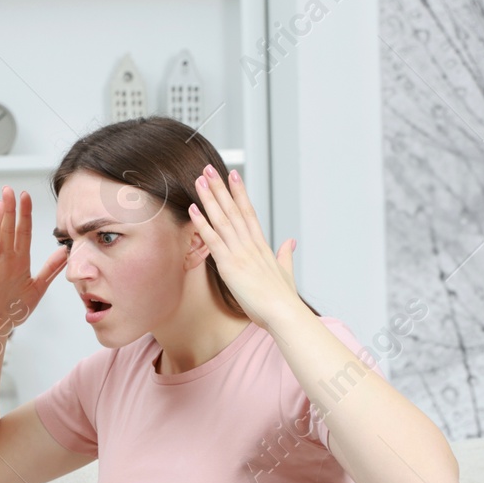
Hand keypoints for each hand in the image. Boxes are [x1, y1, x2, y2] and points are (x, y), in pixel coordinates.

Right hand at [0, 186, 67, 341]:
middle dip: (10, 211)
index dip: (25, 214)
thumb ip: (50, 269)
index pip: (22, 232)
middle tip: (9, 190)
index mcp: (18, 260)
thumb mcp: (37, 287)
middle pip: (7, 231)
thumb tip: (65, 251)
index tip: (26, 196)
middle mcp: (4, 260)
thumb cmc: (13, 309)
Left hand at [190, 165, 302, 330]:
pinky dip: (202, 223)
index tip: (234, 175)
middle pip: (234, 209)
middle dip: (221, 188)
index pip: (249, 212)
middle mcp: (250, 244)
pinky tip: (193, 208)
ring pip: (222, 218)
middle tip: (209, 169)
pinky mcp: (229, 265)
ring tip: (200, 179)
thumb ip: (286, 255)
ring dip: (210, 198)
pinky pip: (213, 239)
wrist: (284, 313)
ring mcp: (240, 252)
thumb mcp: (286, 273)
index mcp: (262, 246)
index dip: (240, 193)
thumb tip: (290, 242)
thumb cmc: (283, 299)